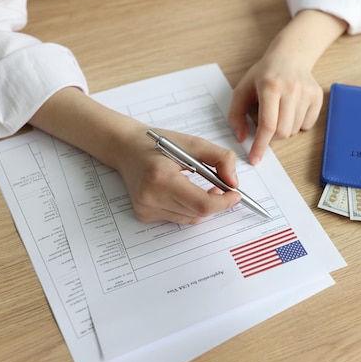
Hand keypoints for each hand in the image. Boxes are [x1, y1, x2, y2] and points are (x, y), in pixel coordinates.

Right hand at [30, 88, 240, 223]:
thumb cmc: (158, 143)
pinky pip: (179, 218)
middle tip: (223, 188)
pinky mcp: (144, 215)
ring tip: (204, 187)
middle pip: (198, 213)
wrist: (125, 148)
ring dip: (204, 206)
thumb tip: (233, 183)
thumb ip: (220, 158)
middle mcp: (150, 197)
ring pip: (190, 218)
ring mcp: (145, 208)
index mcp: (161, 177)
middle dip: (217, 203)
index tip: (236, 194)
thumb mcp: (193, 143)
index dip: (224, 203)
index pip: (201, 203)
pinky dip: (189, 208)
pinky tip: (186, 192)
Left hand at [229, 54, 322, 164]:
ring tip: (279, 112)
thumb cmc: (264, 75)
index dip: (260, 145)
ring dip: (284, 130)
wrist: (290, 56)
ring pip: (294, 130)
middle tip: (266, 126)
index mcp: (270, 86)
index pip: (267, 125)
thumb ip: (236, 114)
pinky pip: (307, 125)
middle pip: (283, 132)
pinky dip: (297, 124)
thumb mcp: (243, 89)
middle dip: (272, 137)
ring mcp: (307, 93)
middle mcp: (291, 89)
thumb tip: (241, 138)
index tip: (255, 159)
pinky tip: (292, 109)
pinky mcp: (317, 97)